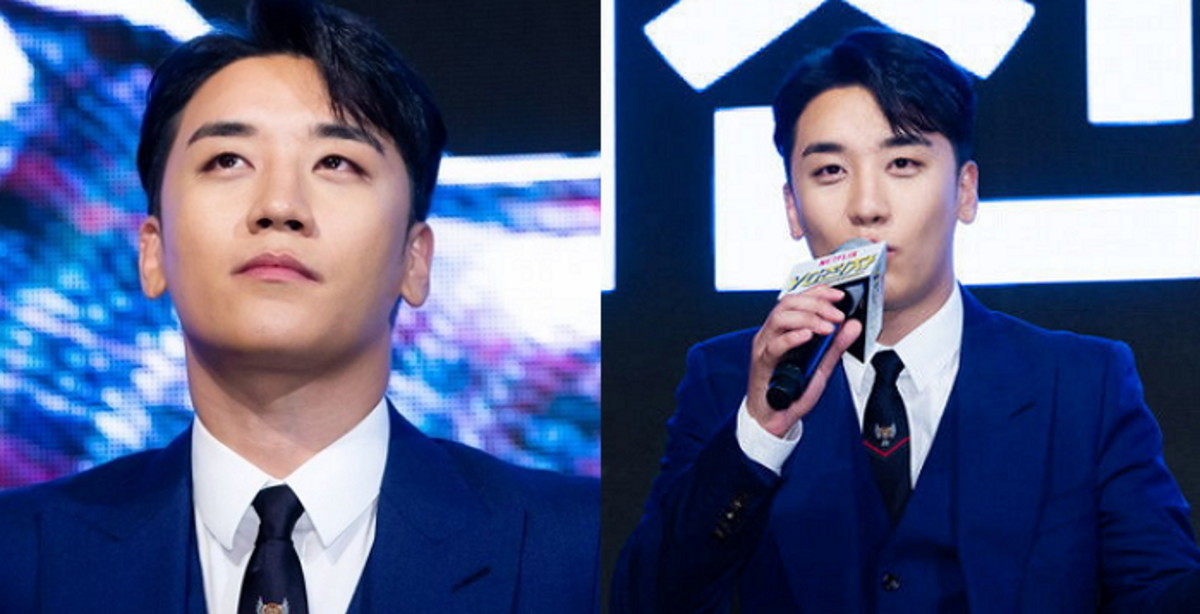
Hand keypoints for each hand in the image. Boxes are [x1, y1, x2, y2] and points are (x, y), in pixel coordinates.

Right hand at [746, 285, 862, 436]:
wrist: (776, 418)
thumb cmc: (793, 391)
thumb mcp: (822, 366)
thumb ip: (836, 345)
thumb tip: (853, 325)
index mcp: (785, 329)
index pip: (798, 299)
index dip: (818, 293)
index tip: (839, 296)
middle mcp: (772, 334)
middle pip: (788, 304)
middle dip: (816, 304)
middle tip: (837, 315)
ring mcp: (765, 347)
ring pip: (779, 319)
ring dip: (806, 319)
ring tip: (827, 327)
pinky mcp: (762, 363)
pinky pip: (774, 346)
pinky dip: (792, 338)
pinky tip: (807, 336)